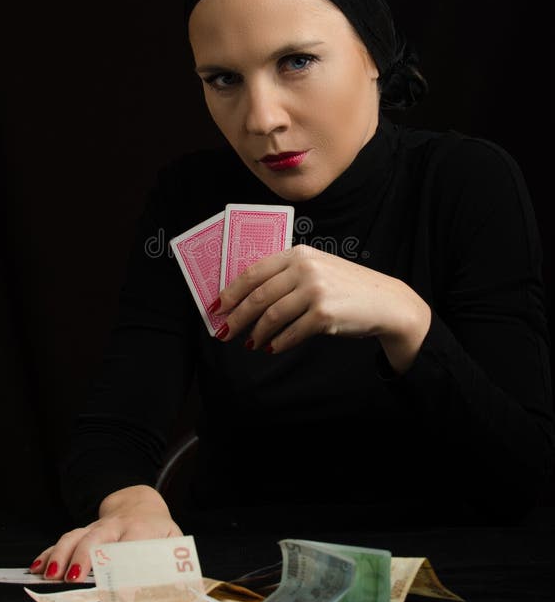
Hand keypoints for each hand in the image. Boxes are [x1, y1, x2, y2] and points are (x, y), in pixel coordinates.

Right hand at [28, 485, 181, 582]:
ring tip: (51, 575)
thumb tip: (179, 590)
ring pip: (76, 535)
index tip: (117, 589)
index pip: (132, 546)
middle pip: (98, 536)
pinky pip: (64, 539)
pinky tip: (37, 567)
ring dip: (62, 554)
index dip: (123, 566)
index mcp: (142, 530)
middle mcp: (116, 527)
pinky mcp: (83, 531)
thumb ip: (173, 562)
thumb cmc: (158, 531)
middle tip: (74, 579)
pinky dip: (49, 552)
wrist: (140, 503)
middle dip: (85, 556)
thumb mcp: (172, 541)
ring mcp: (97, 527)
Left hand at [212, 244, 430, 370]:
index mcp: (298, 253)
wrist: (385, 302)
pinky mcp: (325, 313)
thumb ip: (286, 276)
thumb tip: (245, 299)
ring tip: (251, 344)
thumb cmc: (345, 288)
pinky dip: (278, 342)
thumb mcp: (316, 269)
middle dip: (237, 317)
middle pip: (258, 296)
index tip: (216, 308)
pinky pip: (291, 332)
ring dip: (257, 333)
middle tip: (224, 332)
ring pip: (272, 316)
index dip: (231, 291)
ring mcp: (315, 290)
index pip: (254, 272)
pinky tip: (273, 347)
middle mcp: (305, 268)